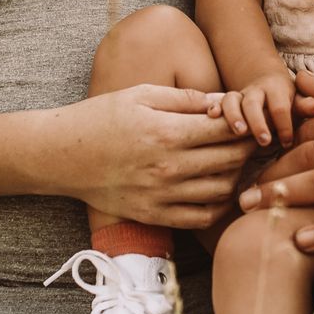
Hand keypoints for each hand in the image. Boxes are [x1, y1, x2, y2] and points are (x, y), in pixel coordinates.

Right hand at [60, 85, 255, 228]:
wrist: (62, 156)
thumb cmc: (101, 118)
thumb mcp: (141, 96)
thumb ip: (185, 99)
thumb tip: (223, 102)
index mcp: (167, 133)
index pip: (226, 129)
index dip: (246, 122)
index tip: (249, 118)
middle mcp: (168, 168)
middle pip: (230, 159)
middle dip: (247, 146)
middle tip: (251, 138)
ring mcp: (162, 196)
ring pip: (222, 189)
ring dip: (237, 175)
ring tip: (235, 161)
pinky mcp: (154, 216)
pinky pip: (201, 217)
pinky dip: (219, 205)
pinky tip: (219, 189)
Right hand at [210, 70, 313, 147]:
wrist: (264, 82)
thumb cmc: (285, 100)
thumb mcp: (298, 100)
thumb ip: (309, 105)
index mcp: (277, 90)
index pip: (280, 107)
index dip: (284, 125)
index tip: (287, 142)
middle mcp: (255, 91)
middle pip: (253, 102)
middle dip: (258, 121)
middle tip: (263, 140)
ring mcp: (238, 96)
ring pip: (231, 100)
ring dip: (233, 116)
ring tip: (238, 132)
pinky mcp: (224, 102)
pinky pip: (215, 102)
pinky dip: (212, 108)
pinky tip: (210, 117)